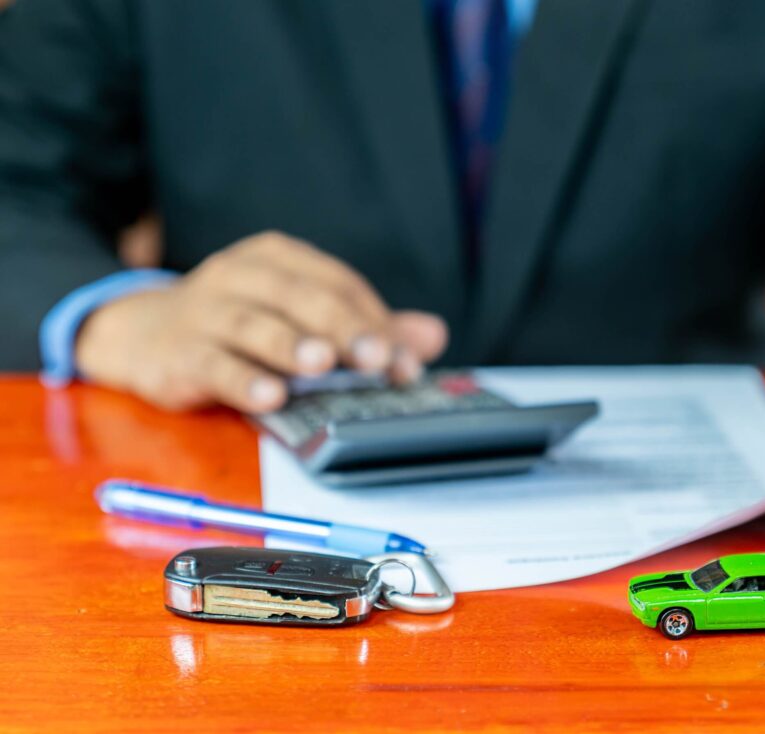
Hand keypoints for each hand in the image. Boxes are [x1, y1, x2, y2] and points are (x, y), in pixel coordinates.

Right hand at [75, 231, 448, 411]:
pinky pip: (213, 364)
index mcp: (280, 260)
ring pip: (254, 325)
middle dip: (343, 329)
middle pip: (301, 297)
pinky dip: (242, 379)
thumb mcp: (302, 319)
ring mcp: (206, 312)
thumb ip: (366, 328)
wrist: (144, 335)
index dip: (375, 322)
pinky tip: (269, 396)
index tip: (405, 362)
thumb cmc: (240, 326)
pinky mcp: (179, 353)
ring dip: (290, 344)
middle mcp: (242, 276)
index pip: (338, 285)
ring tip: (322, 364)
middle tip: (377, 358)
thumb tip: (433, 337)